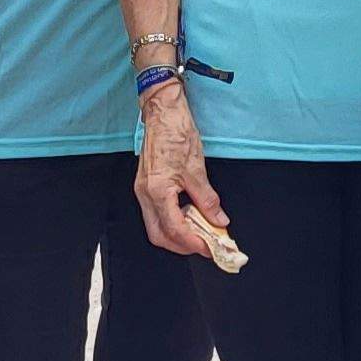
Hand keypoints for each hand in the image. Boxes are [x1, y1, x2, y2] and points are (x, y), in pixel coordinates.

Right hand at [133, 84, 223, 257]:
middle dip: (181, 245)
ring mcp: (142, 190)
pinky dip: (172, 220)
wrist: (163, 112)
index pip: (174, 229)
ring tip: (198, 232)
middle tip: (204, 245)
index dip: (193, 242)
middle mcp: (145, 194)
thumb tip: (218, 220)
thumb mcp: (196, 168)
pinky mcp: (145, 185)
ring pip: (155, 226)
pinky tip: (188, 216)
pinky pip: (156, 212)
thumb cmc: (176, 133)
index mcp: (157, 191)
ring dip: (176, 234)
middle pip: (159, 235)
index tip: (210, 247)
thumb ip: (207, 199)